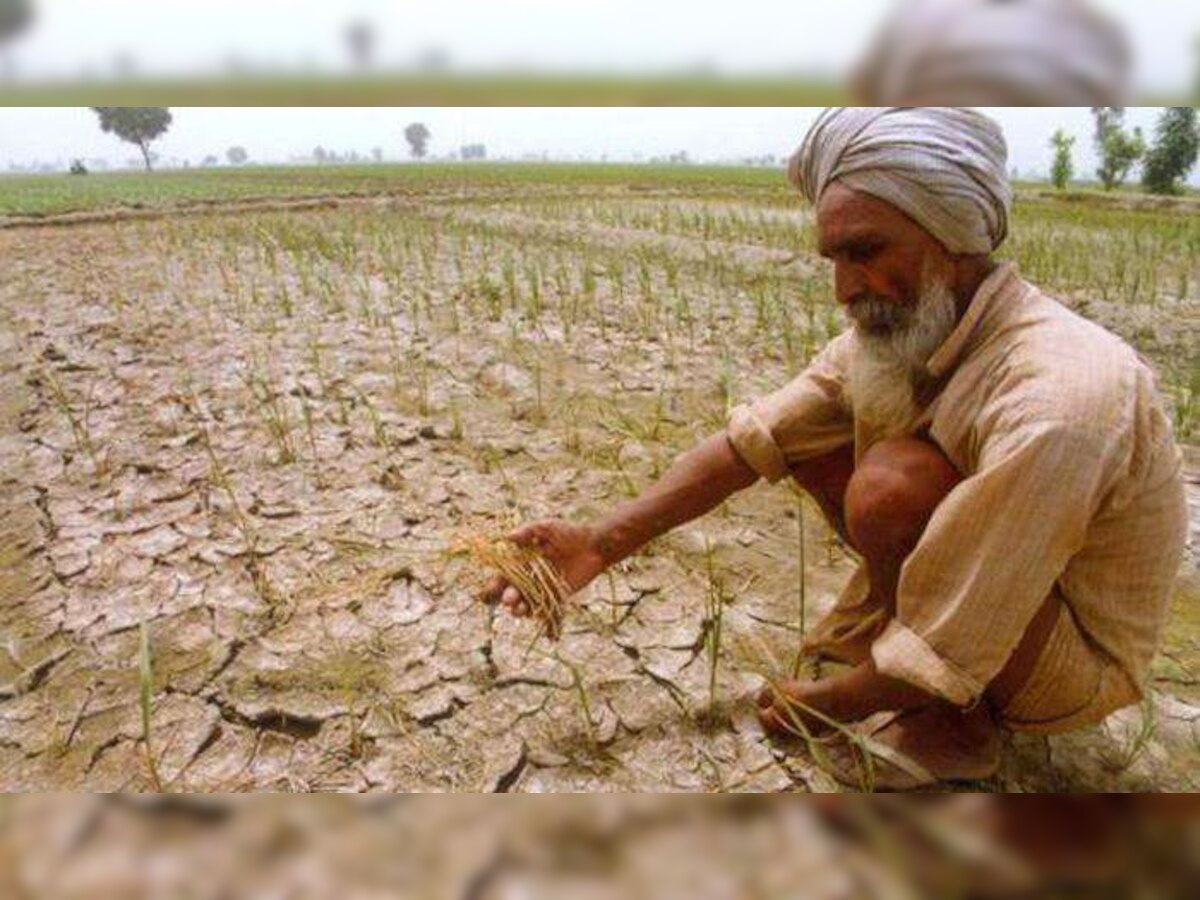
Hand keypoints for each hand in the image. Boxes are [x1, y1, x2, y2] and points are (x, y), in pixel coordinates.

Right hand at [478, 519, 607, 618]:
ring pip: (526, 603)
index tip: (486, 594)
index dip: (493, 586)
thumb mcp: (547, 527)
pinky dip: (539, 615)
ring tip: (520, 609)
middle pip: (512, 593)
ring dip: (520, 608)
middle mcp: (529, 577)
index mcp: (522, 562)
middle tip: (508, 600)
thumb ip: (527, 531)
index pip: (503, 577)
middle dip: (508, 598)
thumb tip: (506, 537)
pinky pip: (545, 609)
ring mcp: (543, 588)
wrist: (594, 545)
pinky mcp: (558, 596)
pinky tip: (534, 615)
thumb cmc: (569, 533)